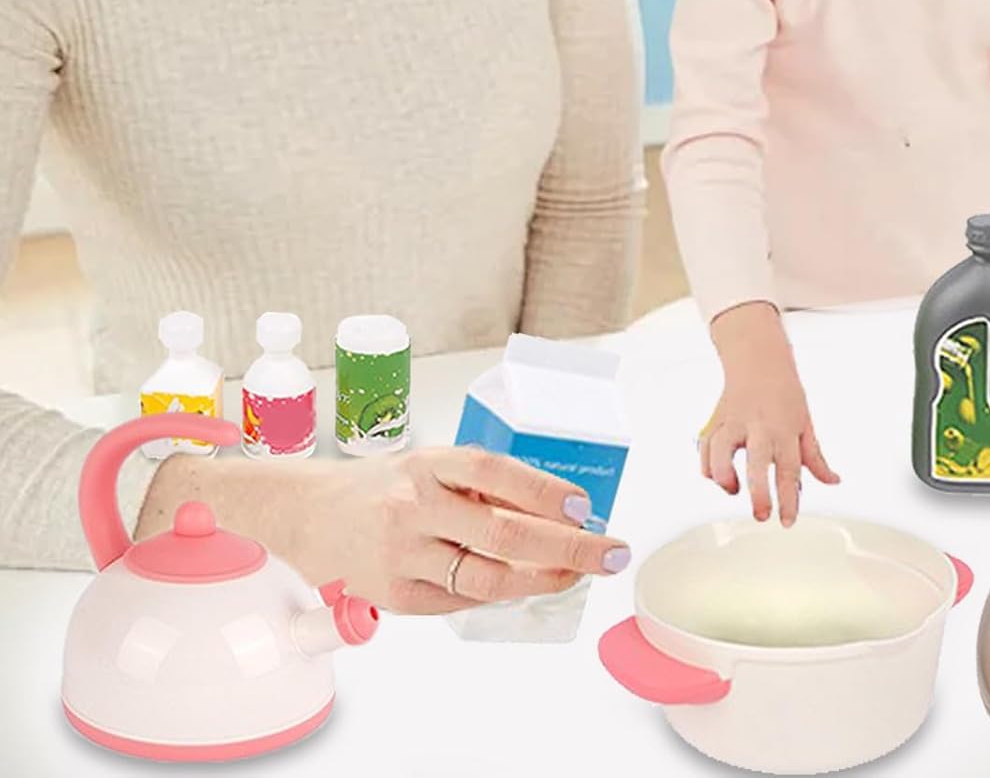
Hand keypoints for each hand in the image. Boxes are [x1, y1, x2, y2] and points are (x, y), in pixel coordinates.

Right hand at [136, 444, 630, 613]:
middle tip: (610, 552)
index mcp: (428, 462)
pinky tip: (521, 585)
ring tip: (576, 575)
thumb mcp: (428, 464)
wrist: (305, 512)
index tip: (584, 507)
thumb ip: (478, 484)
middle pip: (502, 532)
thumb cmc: (381, 485)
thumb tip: (554, 509)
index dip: (543, 490)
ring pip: (485, 577)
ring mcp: (401, 554)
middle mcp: (413, 505)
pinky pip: (459, 600)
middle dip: (567, 547)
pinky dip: (496, 594)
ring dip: (541, 580)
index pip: (495, 472)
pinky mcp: (394, 595)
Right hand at [701, 303, 839, 525]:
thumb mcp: (805, 422)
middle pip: (757, 463)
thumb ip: (815, 457)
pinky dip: (707, 466)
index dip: (789, 499)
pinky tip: (717, 477)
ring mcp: (734, 422)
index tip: (786, 521)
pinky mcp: (716, 420)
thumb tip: (832, 481)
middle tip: (761, 514)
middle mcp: (759, 426)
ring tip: (732, 490)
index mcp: (784, 429)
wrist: (758, 358)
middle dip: (758, 493)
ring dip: (724, 476)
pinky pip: (705, 447)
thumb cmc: (784, 391)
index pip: (789, 470)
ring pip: (721, 451)